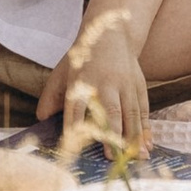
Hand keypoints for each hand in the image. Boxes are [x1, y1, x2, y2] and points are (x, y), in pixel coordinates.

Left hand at [37, 12, 152, 147]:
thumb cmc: (82, 59)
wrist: (111, 33)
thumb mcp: (62, 73)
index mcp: (82, 81)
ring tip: (138, 157)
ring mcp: (124, 84)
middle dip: (111, 134)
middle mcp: (105, 83)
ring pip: (130, 112)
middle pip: (109, 111)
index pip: (77, 107)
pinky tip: (148, 144)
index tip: (75, 145)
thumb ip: (51, 96)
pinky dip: (146, 128)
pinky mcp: (138, 84)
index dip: (76, 125)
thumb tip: (41, 119)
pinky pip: (143, 109)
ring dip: (134, 136)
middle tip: (112, 157)